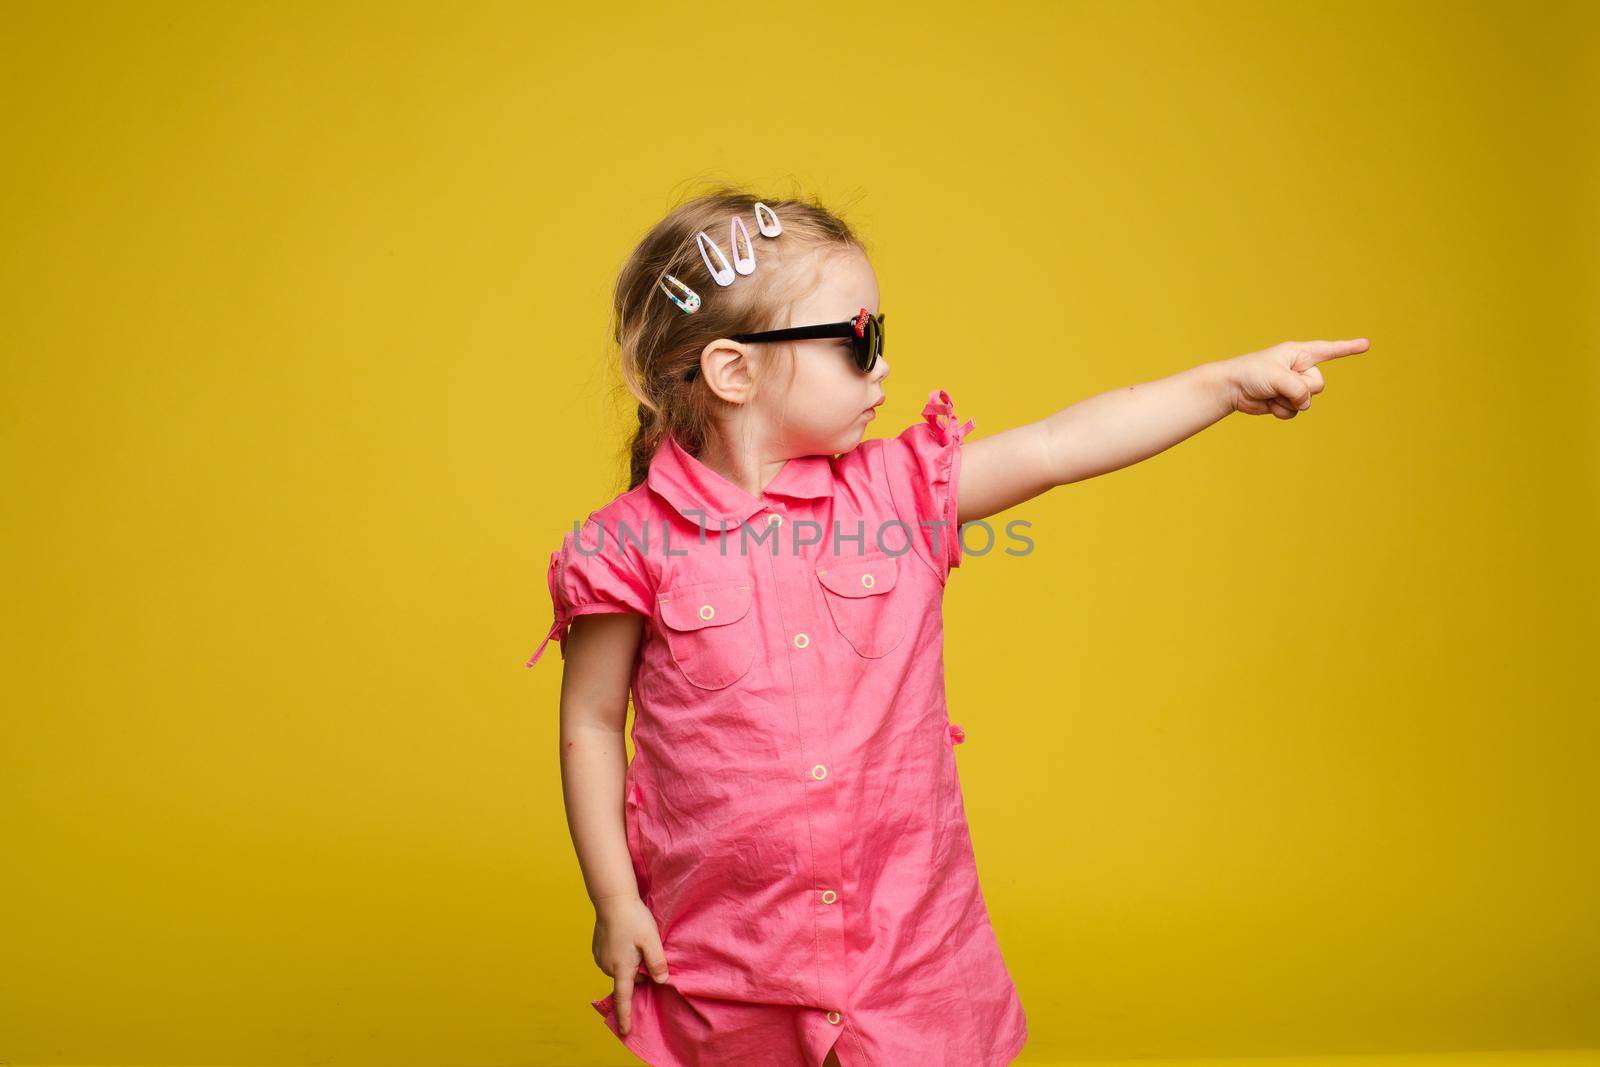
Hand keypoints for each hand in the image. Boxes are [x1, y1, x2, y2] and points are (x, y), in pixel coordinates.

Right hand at [592, 893, 669, 1035]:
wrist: (612, 899)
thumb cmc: (634, 918)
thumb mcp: (651, 940)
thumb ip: (657, 962)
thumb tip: (661, 981)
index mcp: (622, 968)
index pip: (624, 998)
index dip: (625, 1016)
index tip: (625, 1031)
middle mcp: (608, 966)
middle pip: (629, 979)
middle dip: (640, 971)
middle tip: (647, 950)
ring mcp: (600, 958)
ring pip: (622, 969)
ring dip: (631, 962)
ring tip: (635, 940)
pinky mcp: (597, 949)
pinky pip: (613, 959)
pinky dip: (622, 955)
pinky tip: (625, 938)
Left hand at [1221, 339, 1369, 418]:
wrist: (1231, 388)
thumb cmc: (1251, 373)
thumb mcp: (1278, 376)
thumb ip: (1298, 388)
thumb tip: (1305, 404)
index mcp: (1299, 353)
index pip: (1329, 350)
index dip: (1349, 348)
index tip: (1367, 344)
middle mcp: (1299, 368)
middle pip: (1318, 384)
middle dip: (1300, 388)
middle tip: (1278, 383)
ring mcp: (1293, 386)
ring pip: (1307, 400)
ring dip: (1289, 401)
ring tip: (1271, 393)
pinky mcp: (1285, 401)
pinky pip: (1295, 411)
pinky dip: (1282, 411)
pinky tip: (1268, 404)